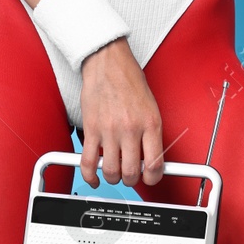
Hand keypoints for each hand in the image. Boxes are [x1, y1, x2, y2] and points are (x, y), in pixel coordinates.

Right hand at [78, 40, 164, 189]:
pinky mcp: (91, 129)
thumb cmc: (129, 81)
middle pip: (131, 173)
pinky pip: (88, 162)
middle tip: (130, 175)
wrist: (108, 63)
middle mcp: (131, 129)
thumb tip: (148, 159)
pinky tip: (94, 177)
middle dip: (131, 180)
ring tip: (113, 172)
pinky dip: (90, 176)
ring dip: (112, 177)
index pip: (154, 164)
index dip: (152, 178)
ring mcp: (109, 130)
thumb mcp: (151, 107)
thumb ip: (150, 134)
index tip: (149, 178)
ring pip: (110, 171)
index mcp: (150, 123)